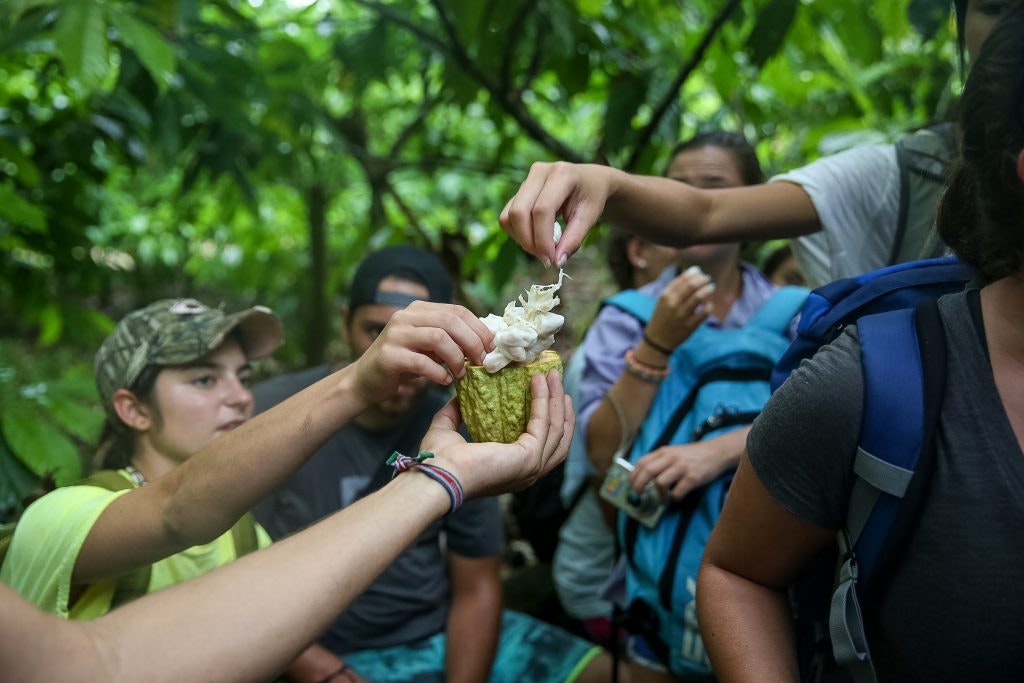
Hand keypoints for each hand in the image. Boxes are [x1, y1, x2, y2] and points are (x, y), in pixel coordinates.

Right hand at [351, 302, 493, 404]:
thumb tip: (486, 344)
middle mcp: (406, 316)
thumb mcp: (430, 346)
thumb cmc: (404, 364)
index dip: (479, 329)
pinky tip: (444, 380)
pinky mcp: (388, 355)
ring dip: (456, 358)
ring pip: (438, 338)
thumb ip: (450, 339)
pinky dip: (439, 372)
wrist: (366, 380)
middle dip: (472, 342)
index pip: (457, 310)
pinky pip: (422, 361)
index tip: (491, 348)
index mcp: (420, 310)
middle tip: (481, 362)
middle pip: (450, 321)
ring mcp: (395, 334)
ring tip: (461, 373)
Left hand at [420, 370, 573, 497]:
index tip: (549, 393)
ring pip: (556, 429)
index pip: (543, 444)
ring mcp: (532, 467)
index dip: (550, 418)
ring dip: (557, 400)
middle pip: (558, 437)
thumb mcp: (448, 431)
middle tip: (556, 381)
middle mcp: (528, 473)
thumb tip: (458, 397)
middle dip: (560, 408)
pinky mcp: (529, 457)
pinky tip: (539, 381)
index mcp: (513, 470)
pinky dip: (544, 400)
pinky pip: (543, 423)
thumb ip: (454, 415)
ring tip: (553, 376)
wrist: (437, 472)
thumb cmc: (440, 460)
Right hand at [499, 162, 617, 267]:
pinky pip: (507, 216)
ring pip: (509, 216)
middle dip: (529, 241)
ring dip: (522, 239)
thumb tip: (557, 262)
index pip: (542, 210)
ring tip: (542, 249)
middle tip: (545, 259)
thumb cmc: (592, 197)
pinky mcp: (519, 191)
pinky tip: (536, 239)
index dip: (543, 239)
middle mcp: (539, 172)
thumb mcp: (590, 218)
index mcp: (561, 174)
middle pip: (519, 212)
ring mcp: (526, 180)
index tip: (551, 260)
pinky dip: (518, 234)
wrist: (590, 180)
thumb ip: (573, 239)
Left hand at [630, 440, 733, 501]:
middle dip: (639, 485)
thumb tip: (644, 476)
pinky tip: (676, 496)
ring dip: (659, 494)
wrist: (716, 452)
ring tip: (663, 497)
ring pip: (660, 483)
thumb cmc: (692, 455)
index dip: (633, 474)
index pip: (642, 462)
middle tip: (638, 494)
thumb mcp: (674, 452)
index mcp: (664, 451)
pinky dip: (674, 498)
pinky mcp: (692, 478)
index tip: (630, 484)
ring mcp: (682, 468)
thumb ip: (660, 460)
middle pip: (647, 471)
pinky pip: (677, 492)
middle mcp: (671, 458)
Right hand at [643, 267, 714, 352]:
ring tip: (711, 287)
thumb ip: (676, 287)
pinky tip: (709, 304)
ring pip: (699, 297)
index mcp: (665, 296)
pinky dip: (709, 306)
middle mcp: (673, 304)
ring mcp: (682, 315)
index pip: (682, 279)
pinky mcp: (690, 326)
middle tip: (707, 279)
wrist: (658, 339)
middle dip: (702, 279)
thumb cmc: (663, 316)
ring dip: (708, 289)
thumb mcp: (664, 300)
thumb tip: (695, 272)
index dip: (693, 273)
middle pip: (692, 285)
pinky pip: (705, 312)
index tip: (699, 271)